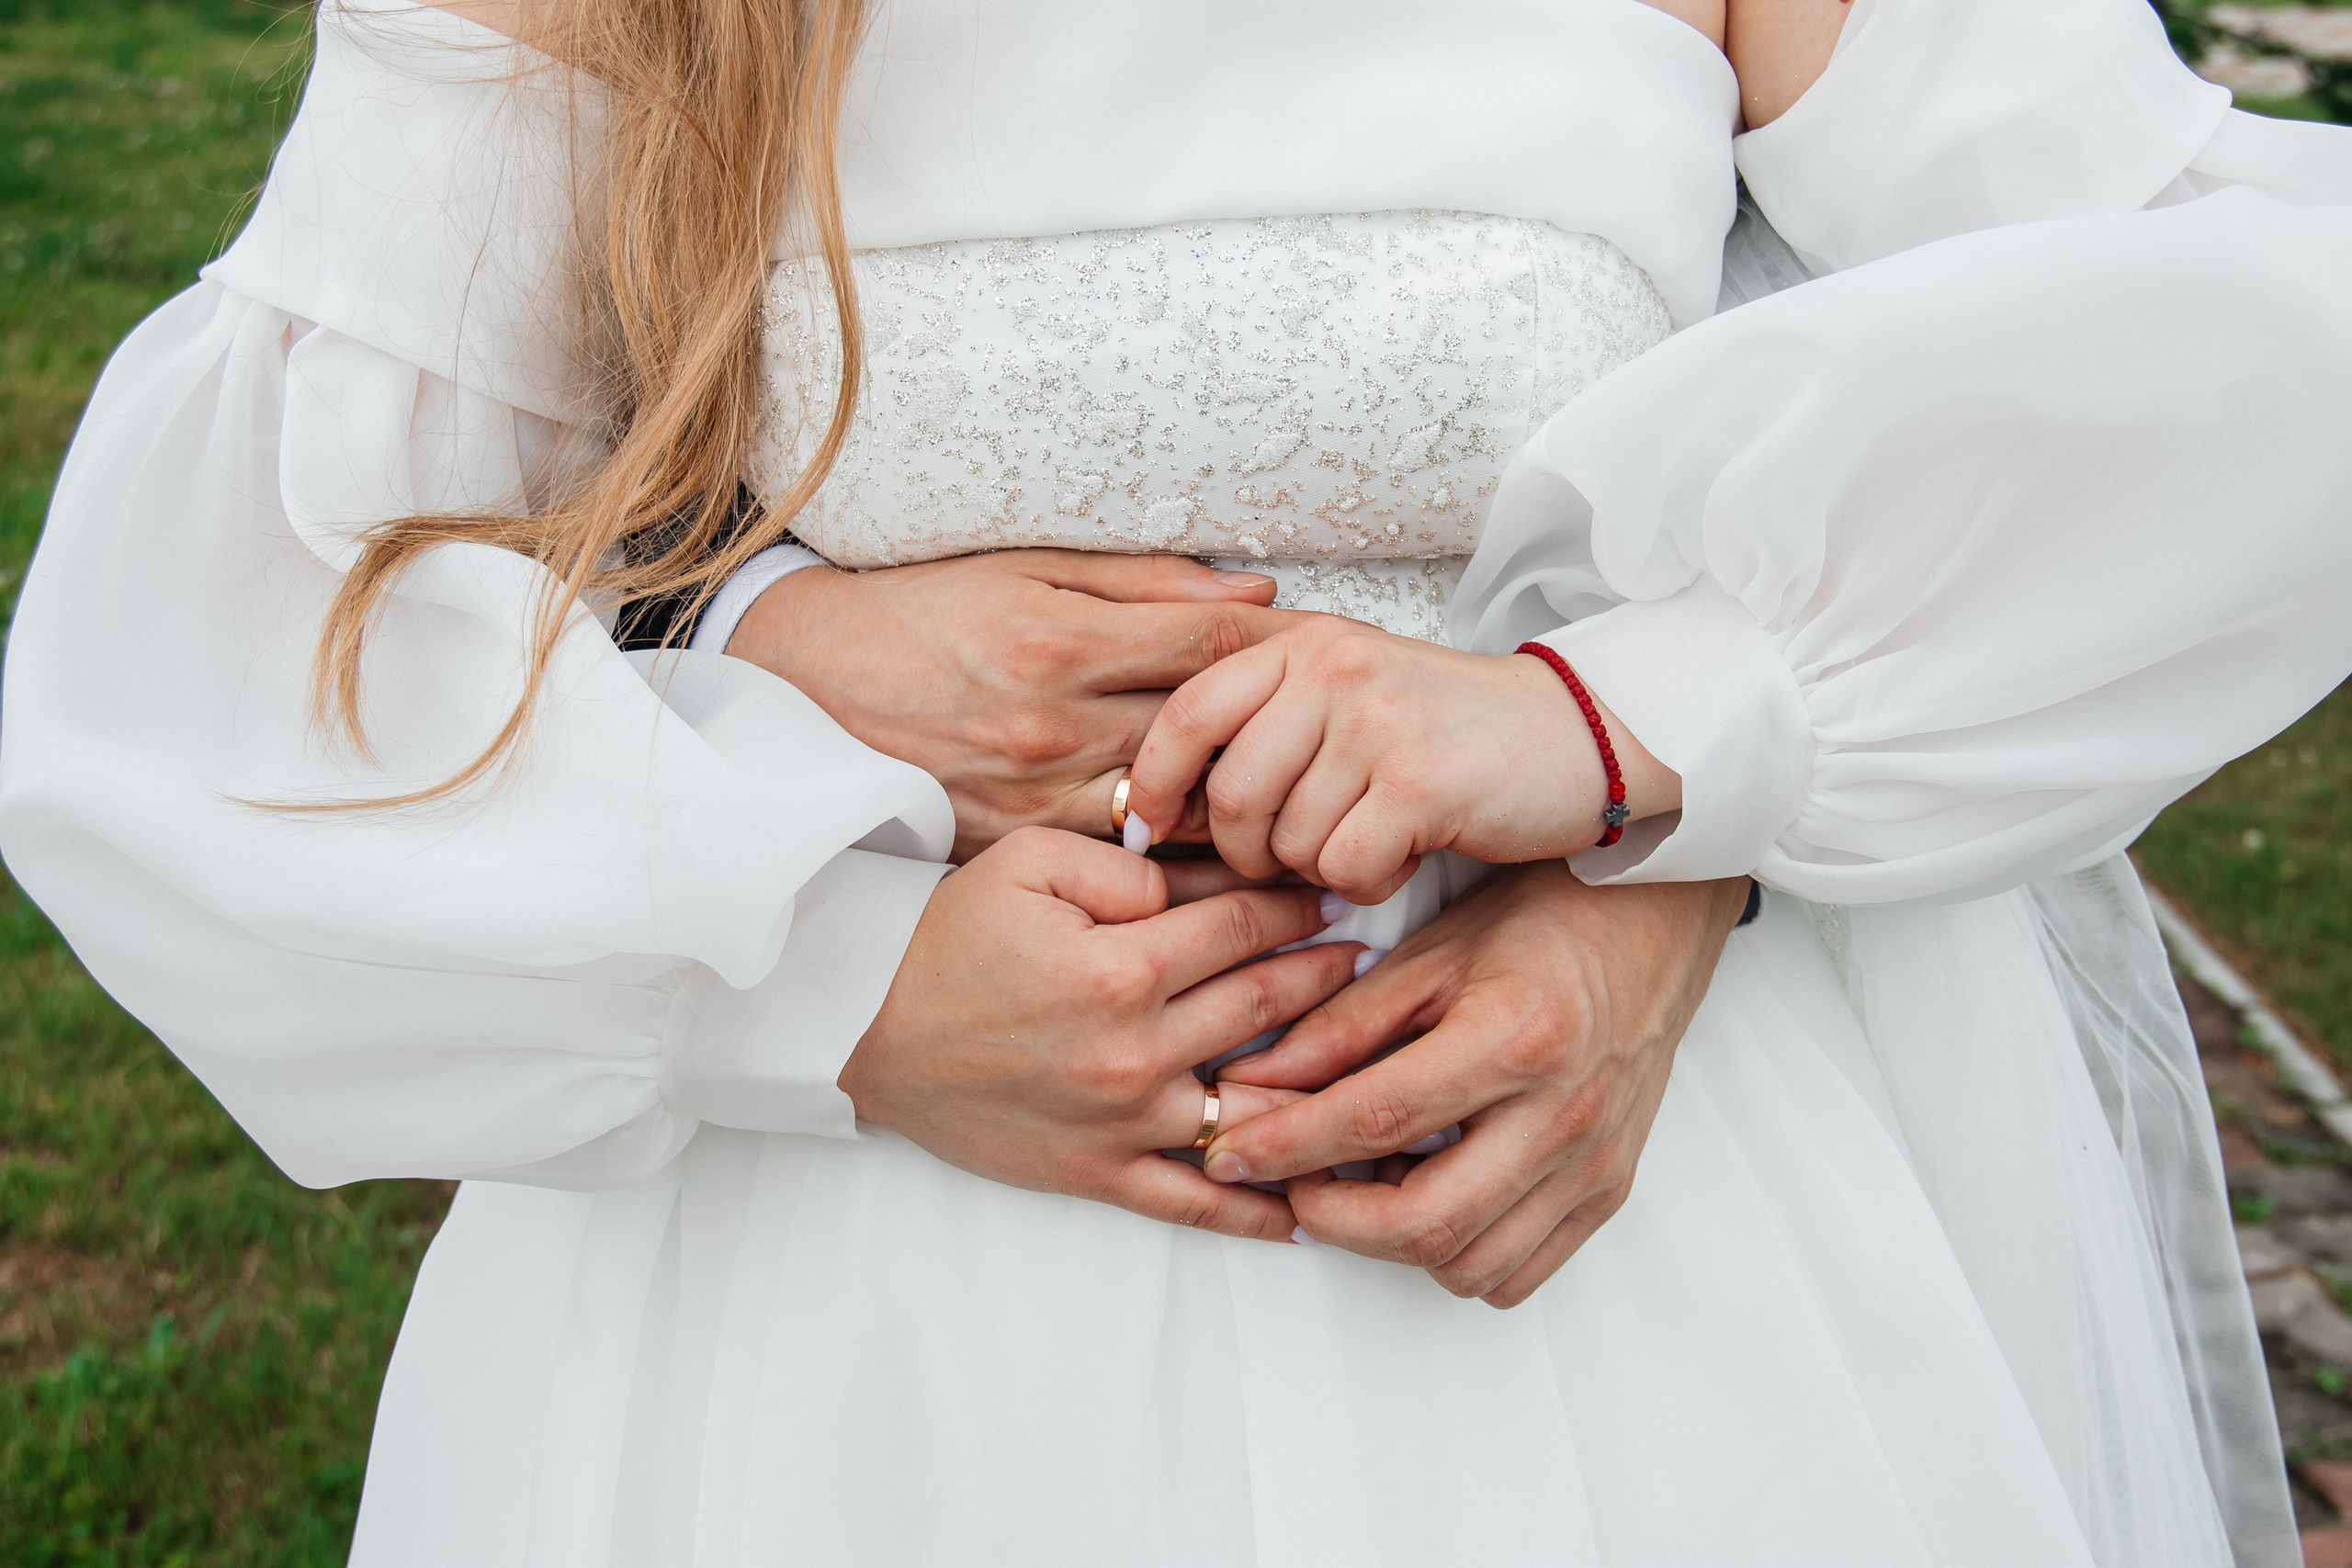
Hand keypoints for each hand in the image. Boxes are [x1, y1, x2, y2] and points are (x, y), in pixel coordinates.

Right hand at [728, 550, 1297, 859]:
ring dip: (1239, 827)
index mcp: (1059, 644)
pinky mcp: (1006, 850)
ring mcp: (1027, 799)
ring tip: (1307, 832)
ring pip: (1171, 824)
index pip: (1209, 655)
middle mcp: (1049, 729)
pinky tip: (1222, 877)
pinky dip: (1173, 875)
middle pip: (1206, 749)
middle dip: (1279, 753)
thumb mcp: (1026, 572)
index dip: (1280, 663)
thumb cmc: (918, 615)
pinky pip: (1114, 873)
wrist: (799, 689)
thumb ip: (1146, 586)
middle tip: (1346, 762)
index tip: (1328, 671)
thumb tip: (1257, 597)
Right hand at [839, 827, 1364, 1239]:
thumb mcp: (1030, 863)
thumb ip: (1127, 863)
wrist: (865, 1023)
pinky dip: (1257, 1213)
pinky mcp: (1099, 1173)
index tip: (1335, 896)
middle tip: (1373, 965)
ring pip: (1254, 1110)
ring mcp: (1123, 1121)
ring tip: (1374, 1072)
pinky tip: (1310, 1211)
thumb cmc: (949, 935)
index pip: (1246, 927)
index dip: (1299, 906)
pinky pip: (1194, 1203)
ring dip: (1322, 1091)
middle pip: (1267, 1011)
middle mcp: (1137, 1049)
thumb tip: (1202, 882)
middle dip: (1330, 981)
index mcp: (1124, 964)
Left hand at [1124, 617, 1678, 904]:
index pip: (1187, 715)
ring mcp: (1376, 723)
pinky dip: (1368, 880)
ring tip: (1365, 841)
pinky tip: (1403, 855)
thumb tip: (1150, 800)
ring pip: (1287, 839)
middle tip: (1295, 853)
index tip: (1157, 830)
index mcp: (1302, 645)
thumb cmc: (1447, 730)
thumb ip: (1261, 724)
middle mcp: (1333, 671)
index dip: (1158, 784)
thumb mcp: (1346, 694)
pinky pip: (1344, 867)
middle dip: (1248, 849)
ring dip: (1317, 866)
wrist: (1580, 735)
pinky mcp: (1419, 782)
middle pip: (1230, 794)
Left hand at [1203, 864, 1746, 1303]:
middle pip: (1424, 1222)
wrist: (1656, 923)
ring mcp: (1595, 1163)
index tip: (1227, 1153)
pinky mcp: (1611, 1189)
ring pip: (1468, 1263)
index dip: (1287, 1145)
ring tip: (1363, 1181)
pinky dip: (1457, 1254)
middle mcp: (1564, 1114)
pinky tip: (1429, 1194)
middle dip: (1333, 1218)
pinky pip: (1518, 1270)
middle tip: (1291, 1182)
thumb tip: (1254, 1080)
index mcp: (1515, 1038)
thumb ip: (1342, 1025)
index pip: (1376, 1120)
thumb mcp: (1431, 953)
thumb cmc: (1542, 920)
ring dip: (1393, 1240)